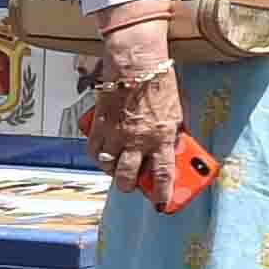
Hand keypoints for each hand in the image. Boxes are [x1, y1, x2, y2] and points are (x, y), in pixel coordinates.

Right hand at [87, 58, 184, 189]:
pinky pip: (93, 151)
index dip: (162, 192)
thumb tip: (169, 152)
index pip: (163, 173)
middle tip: (131, 184)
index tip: (161, 204)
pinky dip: (97, 156)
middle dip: (129, 185)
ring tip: (117, 166)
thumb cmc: (160, 85)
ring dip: (112, 170)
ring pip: (108, 166)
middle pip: (128, 177)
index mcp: (162, 137)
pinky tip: (103, 153)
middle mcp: (137, 140)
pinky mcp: (99, 125)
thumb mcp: (175, 114)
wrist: (137, 64)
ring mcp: (116, 134)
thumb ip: (170, 135)